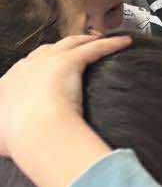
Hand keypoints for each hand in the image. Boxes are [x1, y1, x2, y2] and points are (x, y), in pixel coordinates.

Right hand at [0, 34, 130, 161]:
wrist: (33, 130)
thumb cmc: (18, 139)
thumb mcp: (1, 139)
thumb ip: (5, 137)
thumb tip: (6, 145)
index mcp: (8, 84)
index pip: (25, 70)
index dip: (38, 69)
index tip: (47, 74)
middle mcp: (26, 68)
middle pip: (46, 51)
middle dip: (60, 50)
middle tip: (73, 53)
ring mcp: (47, 62)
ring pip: (69, 44)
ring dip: (84, 41)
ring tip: (97, 41)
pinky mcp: (69, 61)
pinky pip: (94, 48)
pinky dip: (110, 43)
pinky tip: (125, 42)